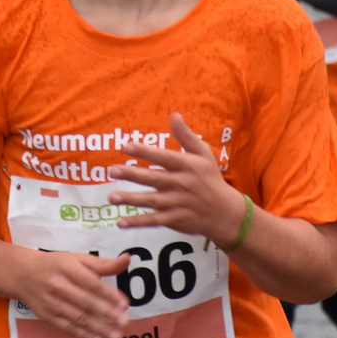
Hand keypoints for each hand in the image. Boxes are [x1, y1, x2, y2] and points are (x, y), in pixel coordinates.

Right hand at [13, 249, 131, 337]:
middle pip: (85, 302)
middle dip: (107, 313)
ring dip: (99, 328)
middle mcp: (58, 285)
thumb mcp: (77, 259)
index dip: (108, 294)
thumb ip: (103, 263)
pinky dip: (83, 334)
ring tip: (116, 336)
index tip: (124, 304)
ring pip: (78, 317)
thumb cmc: (56, 265)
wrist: (23, 275)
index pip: (91, 282)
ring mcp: (51, 303)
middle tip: (125, 322)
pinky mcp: (47, 316)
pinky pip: (68, 327)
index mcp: (67, 268)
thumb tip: (127, 259)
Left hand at [108, 113, 246, 246]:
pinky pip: (154, 220)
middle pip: (153, 179)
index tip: (126, 146)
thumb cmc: (210, 178)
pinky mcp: (175, 219)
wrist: (225, 212)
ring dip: (131, 199)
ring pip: (151, 201)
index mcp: (187, 166)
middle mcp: (181, 184)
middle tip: (112, 171)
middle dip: (132, 175)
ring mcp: (177, 203)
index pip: (163, 157)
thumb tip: (174, 115)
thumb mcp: (203, 154)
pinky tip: (120, 222)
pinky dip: (137, 222)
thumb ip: (186, 136)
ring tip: (111, 197)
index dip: (145, 152)